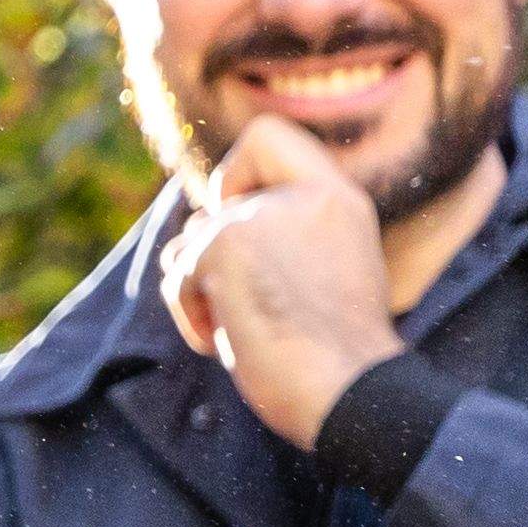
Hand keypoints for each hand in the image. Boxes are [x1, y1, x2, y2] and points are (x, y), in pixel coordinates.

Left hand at [164, 112, 403, 448]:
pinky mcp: (225, 245)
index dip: (237, 171)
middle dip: (213, 257)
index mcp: (338, 198)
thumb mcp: (320, 267)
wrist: (350, 392)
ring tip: (246, 323)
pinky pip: (176, 274)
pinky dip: (191, 312)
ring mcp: (260, 216)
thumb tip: (200, 219)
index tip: (247, 215)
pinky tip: (229, 337)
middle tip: (251, 299)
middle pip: (212, 205)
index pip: (269, 134)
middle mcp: (303, 196)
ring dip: (201, 288)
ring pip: (188, 242)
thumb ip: (279, 230)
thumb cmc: (334, 349)